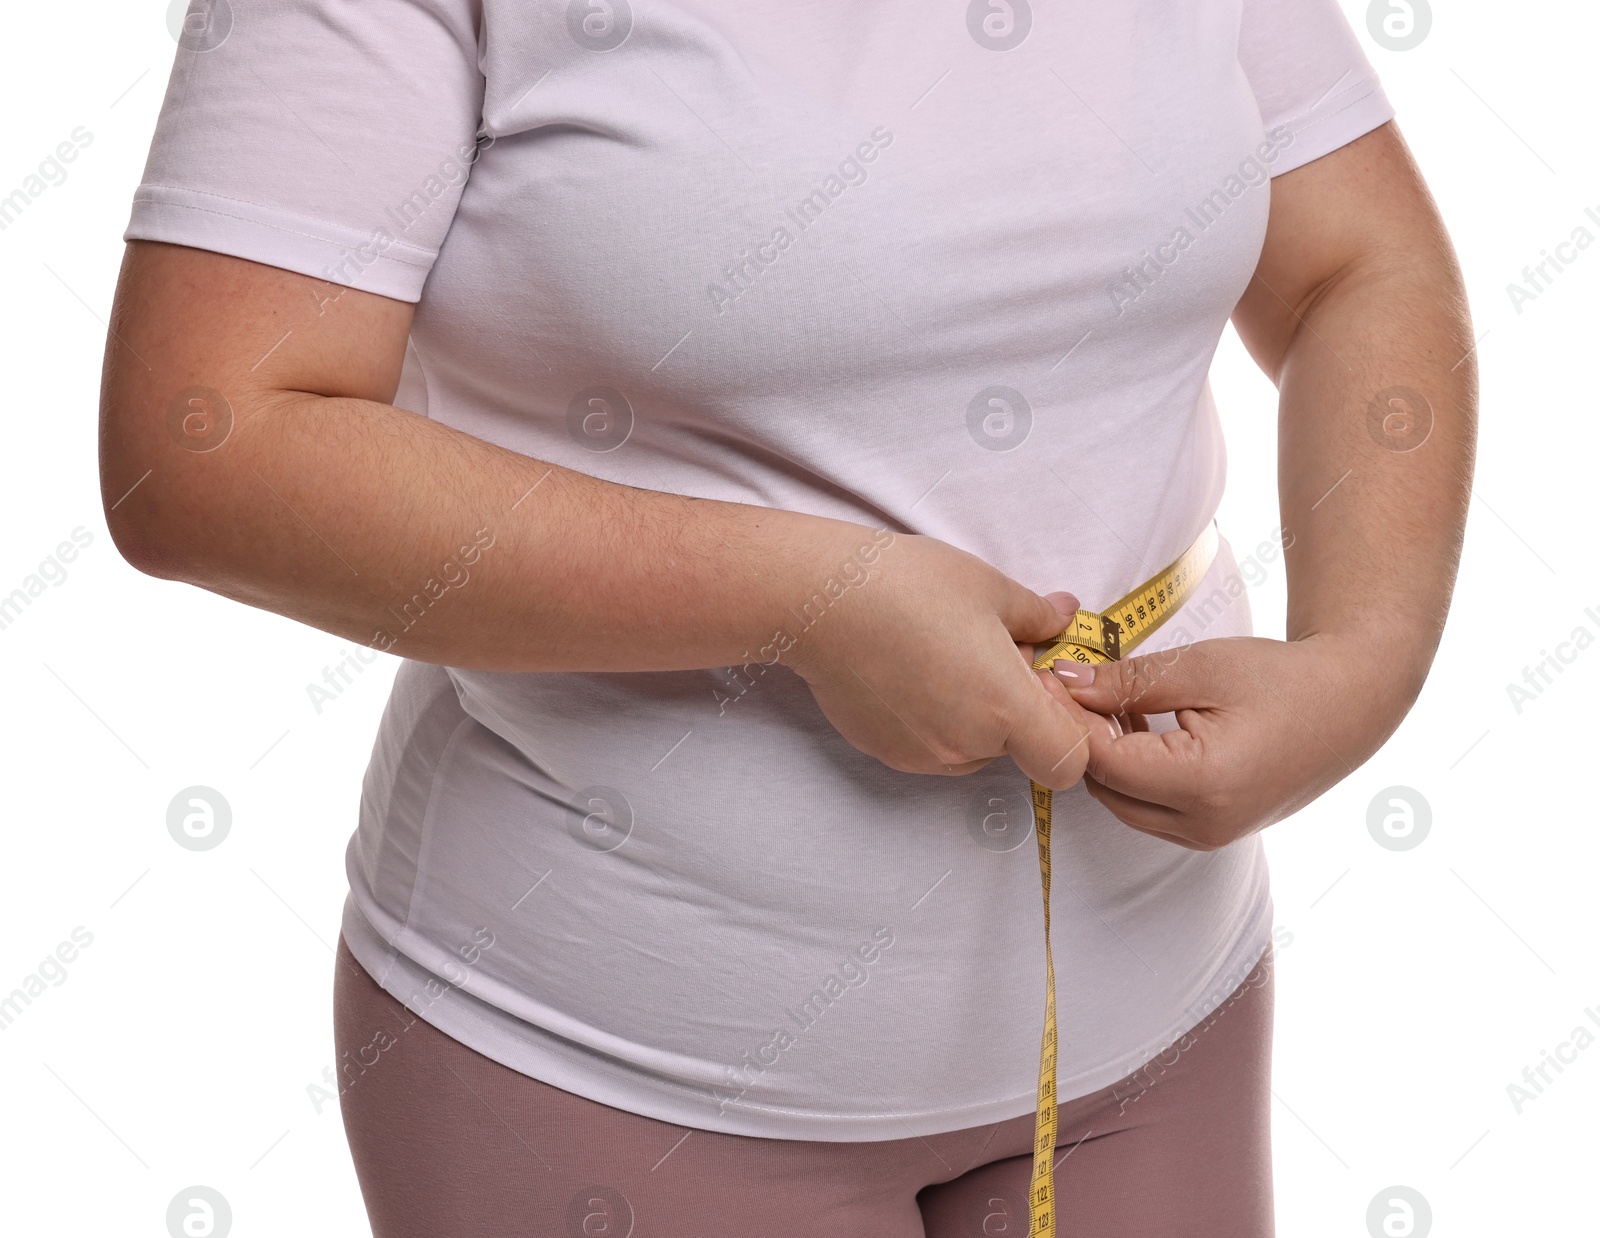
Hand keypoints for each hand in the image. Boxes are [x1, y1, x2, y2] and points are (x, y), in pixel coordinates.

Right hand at [785, 535, 1117, 789]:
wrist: (819, 600)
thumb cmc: (906, 585)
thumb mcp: (990, 587)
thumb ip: (1037, 614)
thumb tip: (1063, 617)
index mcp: (1005, 708)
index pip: (1069, 763)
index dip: (1069, 730)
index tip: (1046, 686)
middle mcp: (966, 745)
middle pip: (1018, 750)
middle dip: (1015, 709)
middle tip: (988, 652)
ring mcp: (922, 755)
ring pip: (973, 749)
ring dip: (974, 716)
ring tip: (943, 656)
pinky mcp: (886, 752)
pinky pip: (930, 745)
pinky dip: (933, 718)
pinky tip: (909, 668)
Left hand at [1055, 634, 1400, 849]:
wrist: (1351, 705)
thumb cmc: (1284, 679)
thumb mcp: (1201, 667)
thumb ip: (1127, 680)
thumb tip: (1064, 682)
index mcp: (1203, 784)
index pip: (1102, 760)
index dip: (1066, 718)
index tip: (1046, 680)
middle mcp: (1204, 824)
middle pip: (1105, 788)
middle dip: (1080, 739)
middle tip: (1067, 688)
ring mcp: (1210, 836)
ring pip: (1121, 803)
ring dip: (1105, 757)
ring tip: (1105, 700)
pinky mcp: (1212, 832)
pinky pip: (1149, 808)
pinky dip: (1132, 771)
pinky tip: (1135, 724)